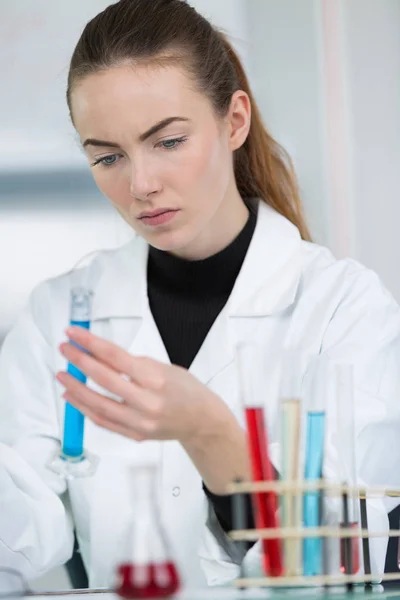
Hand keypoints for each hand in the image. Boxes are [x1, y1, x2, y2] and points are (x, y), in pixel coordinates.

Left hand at [56, 326, 227, 442]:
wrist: (203, 421)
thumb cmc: (187, 391)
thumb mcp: (166, 368)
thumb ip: (136, 365)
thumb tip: (104, 357)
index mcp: (156, 379)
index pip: (115, 357)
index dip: (90, 343)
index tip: (75, 334)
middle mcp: (147, 402)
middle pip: (103, 379)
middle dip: (80, 361)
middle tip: (65, 350)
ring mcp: (139, 421)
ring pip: (98, 404)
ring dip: (76, 388)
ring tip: (63, 375)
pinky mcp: (134, 434)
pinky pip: (103, 421)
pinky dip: (85, 408)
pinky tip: (73, 397)